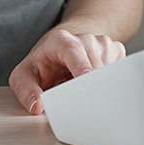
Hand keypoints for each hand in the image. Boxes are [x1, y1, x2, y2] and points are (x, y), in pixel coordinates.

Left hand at [8, 28, 126, 114]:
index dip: (82, 67)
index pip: (74, 51)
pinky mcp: (116, 52)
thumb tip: (37, 105)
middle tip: (78, 104)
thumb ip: (25, 90)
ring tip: (79, 88)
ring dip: (98, 88)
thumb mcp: (24, 75)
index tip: (86, 81)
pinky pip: (119, 74)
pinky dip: (108, 85)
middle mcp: (84, 39)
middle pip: (95, 67)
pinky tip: (93, 84)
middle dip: (89, 89)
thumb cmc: (42, 64)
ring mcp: (103, 44)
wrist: (59, 50)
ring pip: (110, 73)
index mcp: (60, 41)